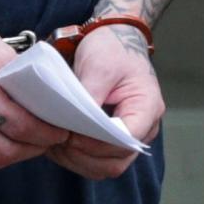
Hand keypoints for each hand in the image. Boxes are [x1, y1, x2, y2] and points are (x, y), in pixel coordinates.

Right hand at [0, 14, 68, 169]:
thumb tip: (45, 92)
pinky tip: (7, 135)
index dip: (45, 132)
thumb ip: (19, 72)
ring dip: (15, 154)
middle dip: (34, 149)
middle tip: (50, 139)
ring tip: (31, 140)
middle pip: (6, 151)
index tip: (61, 129)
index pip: (20, 126)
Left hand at [47, 25, 163, 179]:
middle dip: (85, 155)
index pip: (126, 138)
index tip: (73, 134)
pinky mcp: (113, 138)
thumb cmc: (112, 47)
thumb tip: (76, 123)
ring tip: (54, 144)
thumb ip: (91, 95)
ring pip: (106, 166)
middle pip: (117, 159)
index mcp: (148, 106)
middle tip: (58, 141)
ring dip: (79, 160)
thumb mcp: (99, 65)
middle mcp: (144, 128)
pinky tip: (59, 145)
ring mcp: (129, 135)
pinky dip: (78, 157)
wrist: (116, 37)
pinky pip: (98, 160)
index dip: (98, 142)